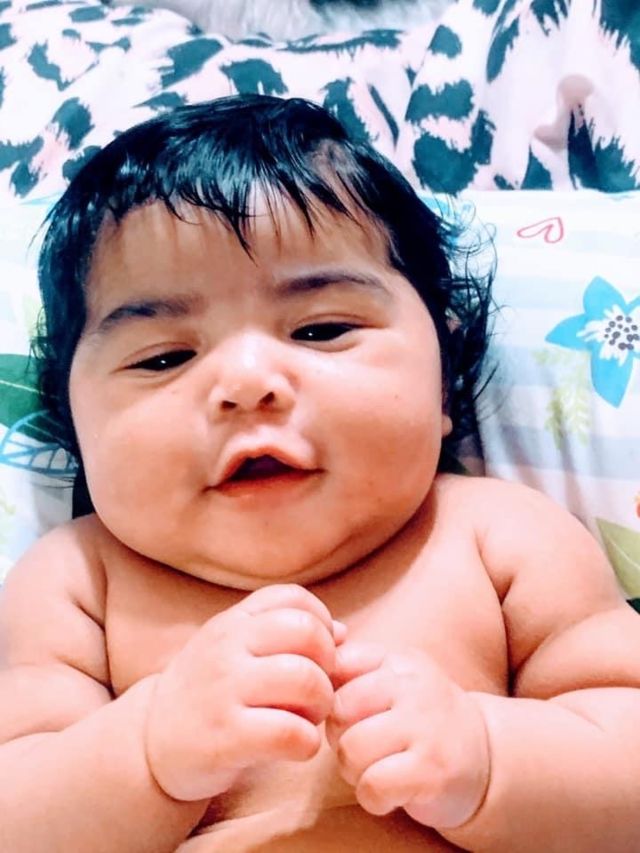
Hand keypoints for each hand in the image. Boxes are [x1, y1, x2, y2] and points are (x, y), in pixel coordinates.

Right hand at [144, 584, 343, 800]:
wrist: (150, 743)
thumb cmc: (209, 692)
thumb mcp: (236, 649)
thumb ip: (284, 634)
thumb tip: (342, 632)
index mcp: (233, 622)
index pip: (293, 598)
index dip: (320, 623)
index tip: (315, 654)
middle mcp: (226, 647)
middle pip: (307, 633)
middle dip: (328, 665)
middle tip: (317, 691)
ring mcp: (224, 691)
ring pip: (306, 679)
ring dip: (321, 704)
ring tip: (308, 719)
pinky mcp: (225, 738)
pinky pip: (291, 732)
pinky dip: (307, 743)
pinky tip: (295, 746)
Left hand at [326, 643, 489, 828]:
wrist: (482, 757)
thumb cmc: (418, 720)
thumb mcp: (389, 682)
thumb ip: (348, 671)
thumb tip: (300, 666)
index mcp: (397, 659)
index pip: (336, 665)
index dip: (328, 698)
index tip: (346, 715)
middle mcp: (414, 684)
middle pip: (338, 710)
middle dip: (339, 737)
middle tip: (363, 748)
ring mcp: (426, 725)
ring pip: (351, 749)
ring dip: (354, 770)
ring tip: (377, 769)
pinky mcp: (433, 769)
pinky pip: (372, 785)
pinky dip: (373, 797)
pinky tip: (390, 793)